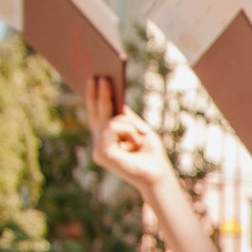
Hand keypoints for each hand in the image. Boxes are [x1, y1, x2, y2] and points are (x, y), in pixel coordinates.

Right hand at [86, 75, 179, 196]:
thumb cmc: (150, 154)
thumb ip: (126, 118)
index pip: (98, 113)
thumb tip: (116, 101)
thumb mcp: (139, 129)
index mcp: (107, 138)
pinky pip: (113, 127)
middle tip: (99, 76)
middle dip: (99, 94)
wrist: (157, 175)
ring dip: (129, 125)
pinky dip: (128, 131)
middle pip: (97, 113)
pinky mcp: (102, 153)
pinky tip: (135, 142)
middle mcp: (100, 143)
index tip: (94, 79)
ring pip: (110, 120)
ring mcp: (98, 149)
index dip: (95, 96)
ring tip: (139, 137)